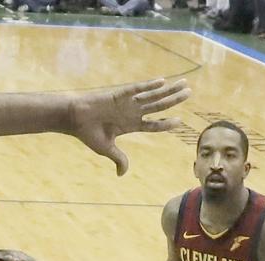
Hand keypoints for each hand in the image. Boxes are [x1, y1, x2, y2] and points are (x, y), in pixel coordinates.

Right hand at [67, 78, 190, 175]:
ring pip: (153, 95)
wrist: (74, 118)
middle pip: (158, 105)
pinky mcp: (119, 94)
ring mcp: (127, 102)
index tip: (179, 121)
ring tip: (184, 84)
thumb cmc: (88, 133)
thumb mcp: (106, 149)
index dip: (166, 124)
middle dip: (174, 99)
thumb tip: (122, 174)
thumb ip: (118, 158)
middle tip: (189, 92)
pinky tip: (162, 82)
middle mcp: (132, 111)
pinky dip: (148, 86)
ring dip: (168, 90)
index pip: (152, 124)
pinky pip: (137, 89)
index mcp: (129, 125)